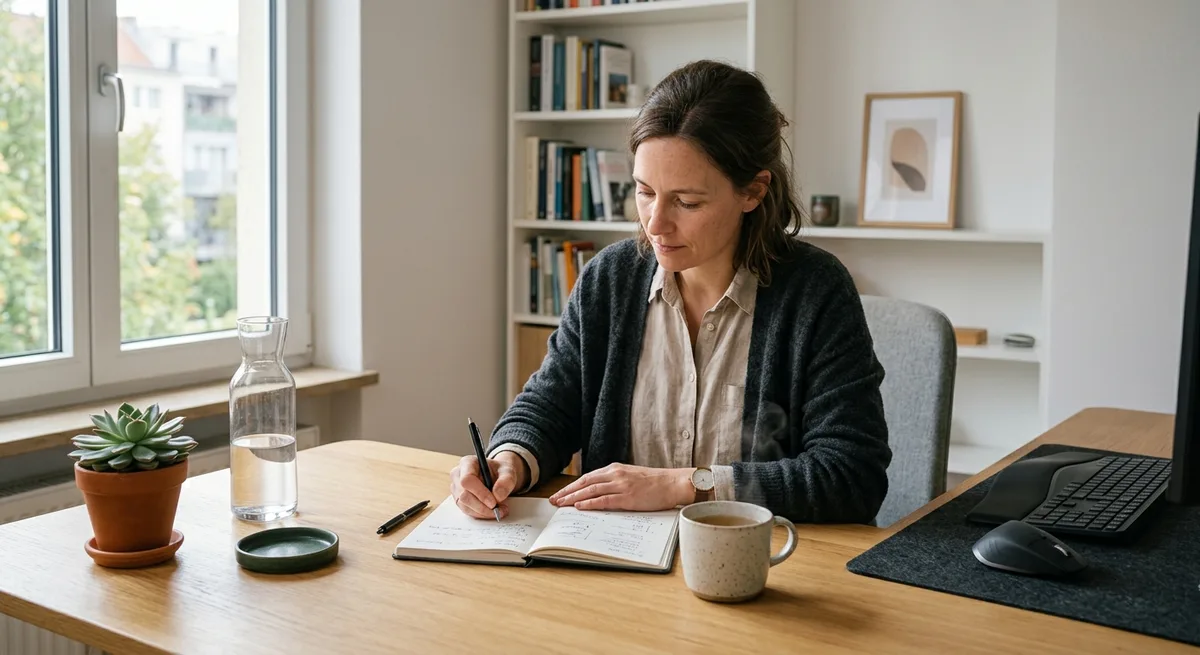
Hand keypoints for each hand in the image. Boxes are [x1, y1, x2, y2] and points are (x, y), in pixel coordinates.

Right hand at [449, 451, 527, 519]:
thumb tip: (498, 495)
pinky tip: (491, 511)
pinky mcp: (459, 500)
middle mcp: (458, 475)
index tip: (493, 502)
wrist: (498, 475)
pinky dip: (480, 514)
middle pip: (464, 495)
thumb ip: (506, 480)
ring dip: (483, 512)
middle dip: (483, 506)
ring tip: (499, 510)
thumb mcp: (508, 471)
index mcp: (467, 463)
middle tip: (499, 510)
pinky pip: (467, 511)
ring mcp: (457, 488)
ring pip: (465, 506)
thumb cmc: (500, 470)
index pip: (467, 480)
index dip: (480, 493)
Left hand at [548, 463, 693, 510]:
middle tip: (554, 501)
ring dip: (574, 499)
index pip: (587, 478)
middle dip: (567, 493)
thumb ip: (615, 481)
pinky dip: (590, 503)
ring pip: (591, 491)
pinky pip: (605, 500)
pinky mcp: (628, 497)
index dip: (571, 487)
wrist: (673, 483)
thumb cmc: (655, 482)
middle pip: (585, 483)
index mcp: (615, 469)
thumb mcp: (631, 476)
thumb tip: (599, 492)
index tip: (560, 494)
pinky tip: (580, 507)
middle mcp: (616, 474)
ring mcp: (621, 485)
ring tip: (561, 505)